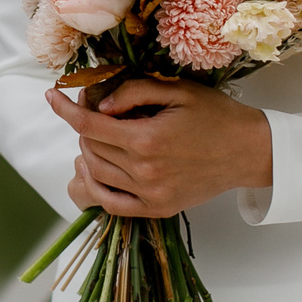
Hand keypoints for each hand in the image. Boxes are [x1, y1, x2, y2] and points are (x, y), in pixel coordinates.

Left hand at [49, 79, 271, 219]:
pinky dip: (96, 185)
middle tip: (96, 109)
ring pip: (96, 173)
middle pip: (90, 147)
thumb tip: (100, 106)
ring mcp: (149, 195)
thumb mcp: (177, 91)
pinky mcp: (157, 209)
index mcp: (147, 139)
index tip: (51, 95)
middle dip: (84, 125)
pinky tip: (95, 168)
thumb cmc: (216, 116)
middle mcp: (144, 171)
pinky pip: (111, 203)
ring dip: (88, 152)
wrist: (249, 151)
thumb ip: (135, 92)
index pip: (90, 124)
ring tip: (100, 135)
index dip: (66, 109)